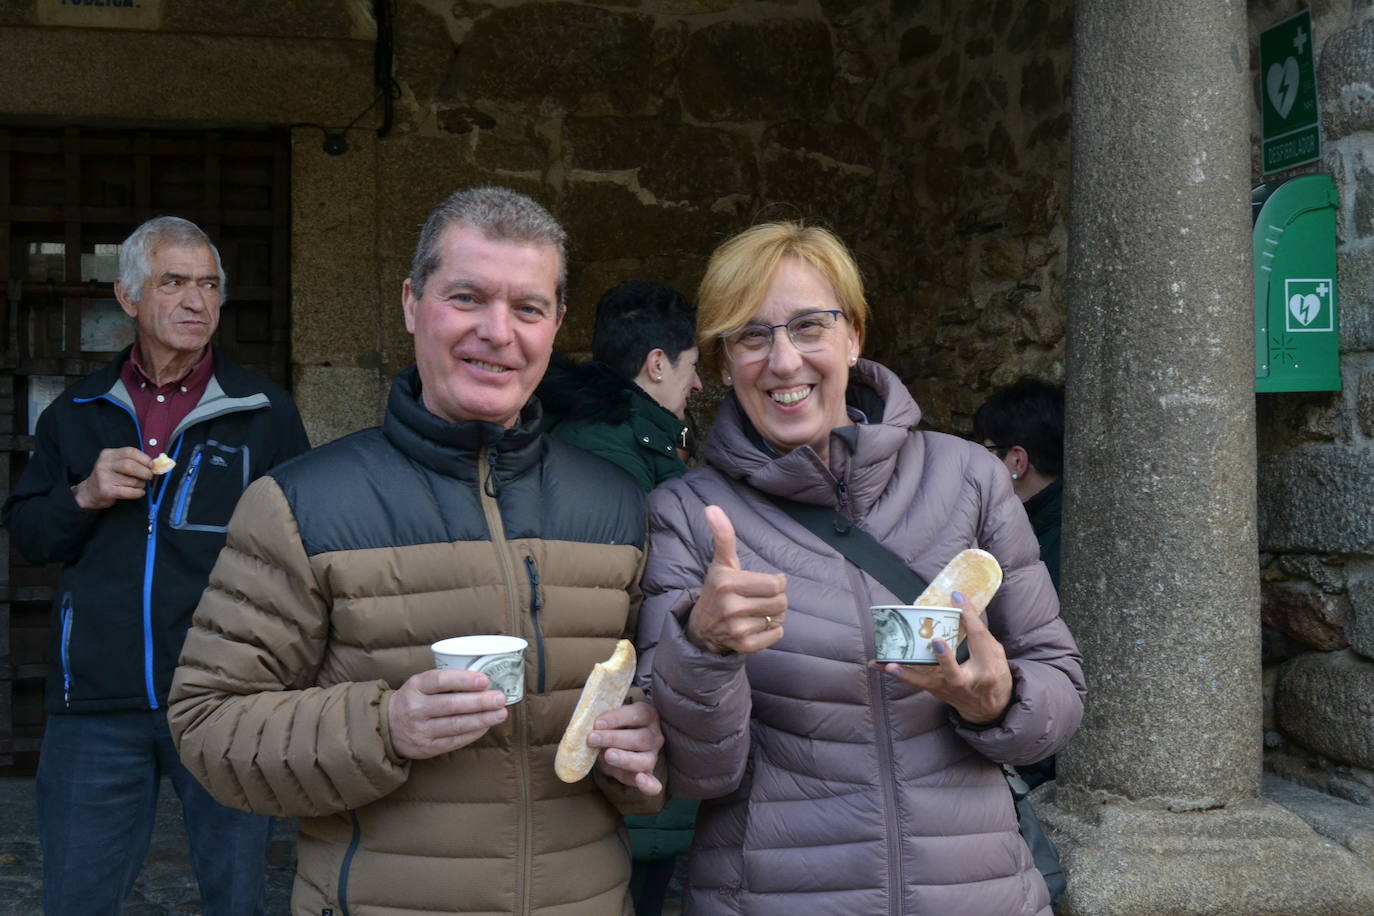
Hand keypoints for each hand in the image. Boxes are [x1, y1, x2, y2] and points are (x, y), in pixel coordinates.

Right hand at [73, 447, 153, 509]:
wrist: (89, 492)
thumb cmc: (108, 477)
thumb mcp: (115, 464)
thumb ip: (131, 461)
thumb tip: (153, 464)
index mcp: (108, 454)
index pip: (129, 452)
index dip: (144, 458)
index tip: (152, 465)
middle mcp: (104, 464)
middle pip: (130, 465)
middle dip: (144, 472)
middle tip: (149, 476)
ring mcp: (104, 478)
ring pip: (132, 480)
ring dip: (141, 484)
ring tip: (139, 485)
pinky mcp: (106, 491)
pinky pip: (129, 492)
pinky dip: (138, 493)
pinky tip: (139, 492)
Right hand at [387, 669, 508, 760]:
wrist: (387, 727)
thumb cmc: (414, 699)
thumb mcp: (421, 684)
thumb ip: (445, 681)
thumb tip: (483, 681)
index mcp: (415, 687)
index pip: (440, 680)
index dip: (464, 680)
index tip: (485, 680)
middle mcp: (416, 709)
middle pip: (452, 705)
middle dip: (480, 702)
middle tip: (500, 698)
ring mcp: (421, 730)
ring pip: (456, 725)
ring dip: (482, 719)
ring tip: (500, 713)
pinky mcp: (427, 748)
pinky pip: (455, 740)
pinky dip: (474, 733)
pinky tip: (486, 725)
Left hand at [590, 700, 664, 795]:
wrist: (617, 743)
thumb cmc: (613, 727)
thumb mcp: (610, 720)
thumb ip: (603, 723)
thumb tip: (587, 730)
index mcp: (647, 716)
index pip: (637, 714)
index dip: (617, 718)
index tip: (597, 723)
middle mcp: (654, 736)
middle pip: (640, 738)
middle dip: (614, 739)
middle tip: (593, 739)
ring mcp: (653, 756)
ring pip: (645, 760)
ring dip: (625, 759)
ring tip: (607, 755)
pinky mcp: (647, 775)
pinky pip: (653, 785)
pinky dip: (648, 784)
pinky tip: (639, 779)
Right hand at [685, 505, 787, 654]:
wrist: (702, 628)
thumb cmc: (718, 590)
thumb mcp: (721, 563)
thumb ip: (723, 536)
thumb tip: (711, 508)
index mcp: (727, 583)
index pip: (776, 584)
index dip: (776, 582)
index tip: (764, 583)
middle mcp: (731, 607)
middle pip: (781, 602)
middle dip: (776, 599)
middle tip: (760, 598)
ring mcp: (737, 629)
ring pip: (779, 618)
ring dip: (773, 615)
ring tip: (757, 612)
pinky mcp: (743, 646)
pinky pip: (776, 635)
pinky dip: (772, 631)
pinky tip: (756, 626)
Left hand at [876, 591, 1012, 724]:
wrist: (988, 709)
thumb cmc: (993, 675)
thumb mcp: (995, 653)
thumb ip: (978, 632)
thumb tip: (958, 602)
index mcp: (988, 668)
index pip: (978, 639)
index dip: (968, 616)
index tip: (956, 596)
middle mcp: (966, 682)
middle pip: (954, 670)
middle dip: (945, 657)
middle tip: (936, 642)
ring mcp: (947, 688)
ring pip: (926, 681)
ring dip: (907, 673)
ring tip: (890, 664)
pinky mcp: (934, 690)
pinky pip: (914, 682)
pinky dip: (895, 673)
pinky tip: (876, 664)